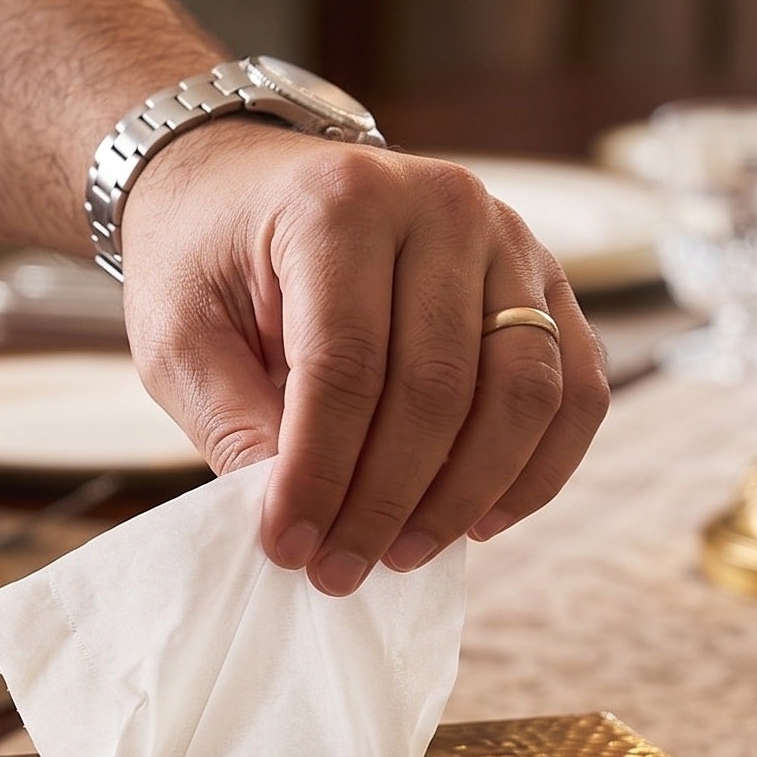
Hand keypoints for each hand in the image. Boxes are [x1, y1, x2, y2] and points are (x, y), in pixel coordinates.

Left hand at [117, 126, 608, 592]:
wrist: (249, 184)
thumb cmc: (211, 261)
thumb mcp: (180, 335)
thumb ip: (233, 422)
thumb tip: (299, 520)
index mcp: (341, 202)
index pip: (347, 363)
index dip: (321, 472)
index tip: (290, 547)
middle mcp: (442, 204)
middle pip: (438, 385)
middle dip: (388, 499)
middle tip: (341, 571)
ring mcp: (509, 239)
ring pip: (522, 393)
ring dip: (466, 494)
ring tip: (404, 554)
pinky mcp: (547, 280)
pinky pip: (576, 389)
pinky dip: (538, 469)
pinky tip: (480, 521)